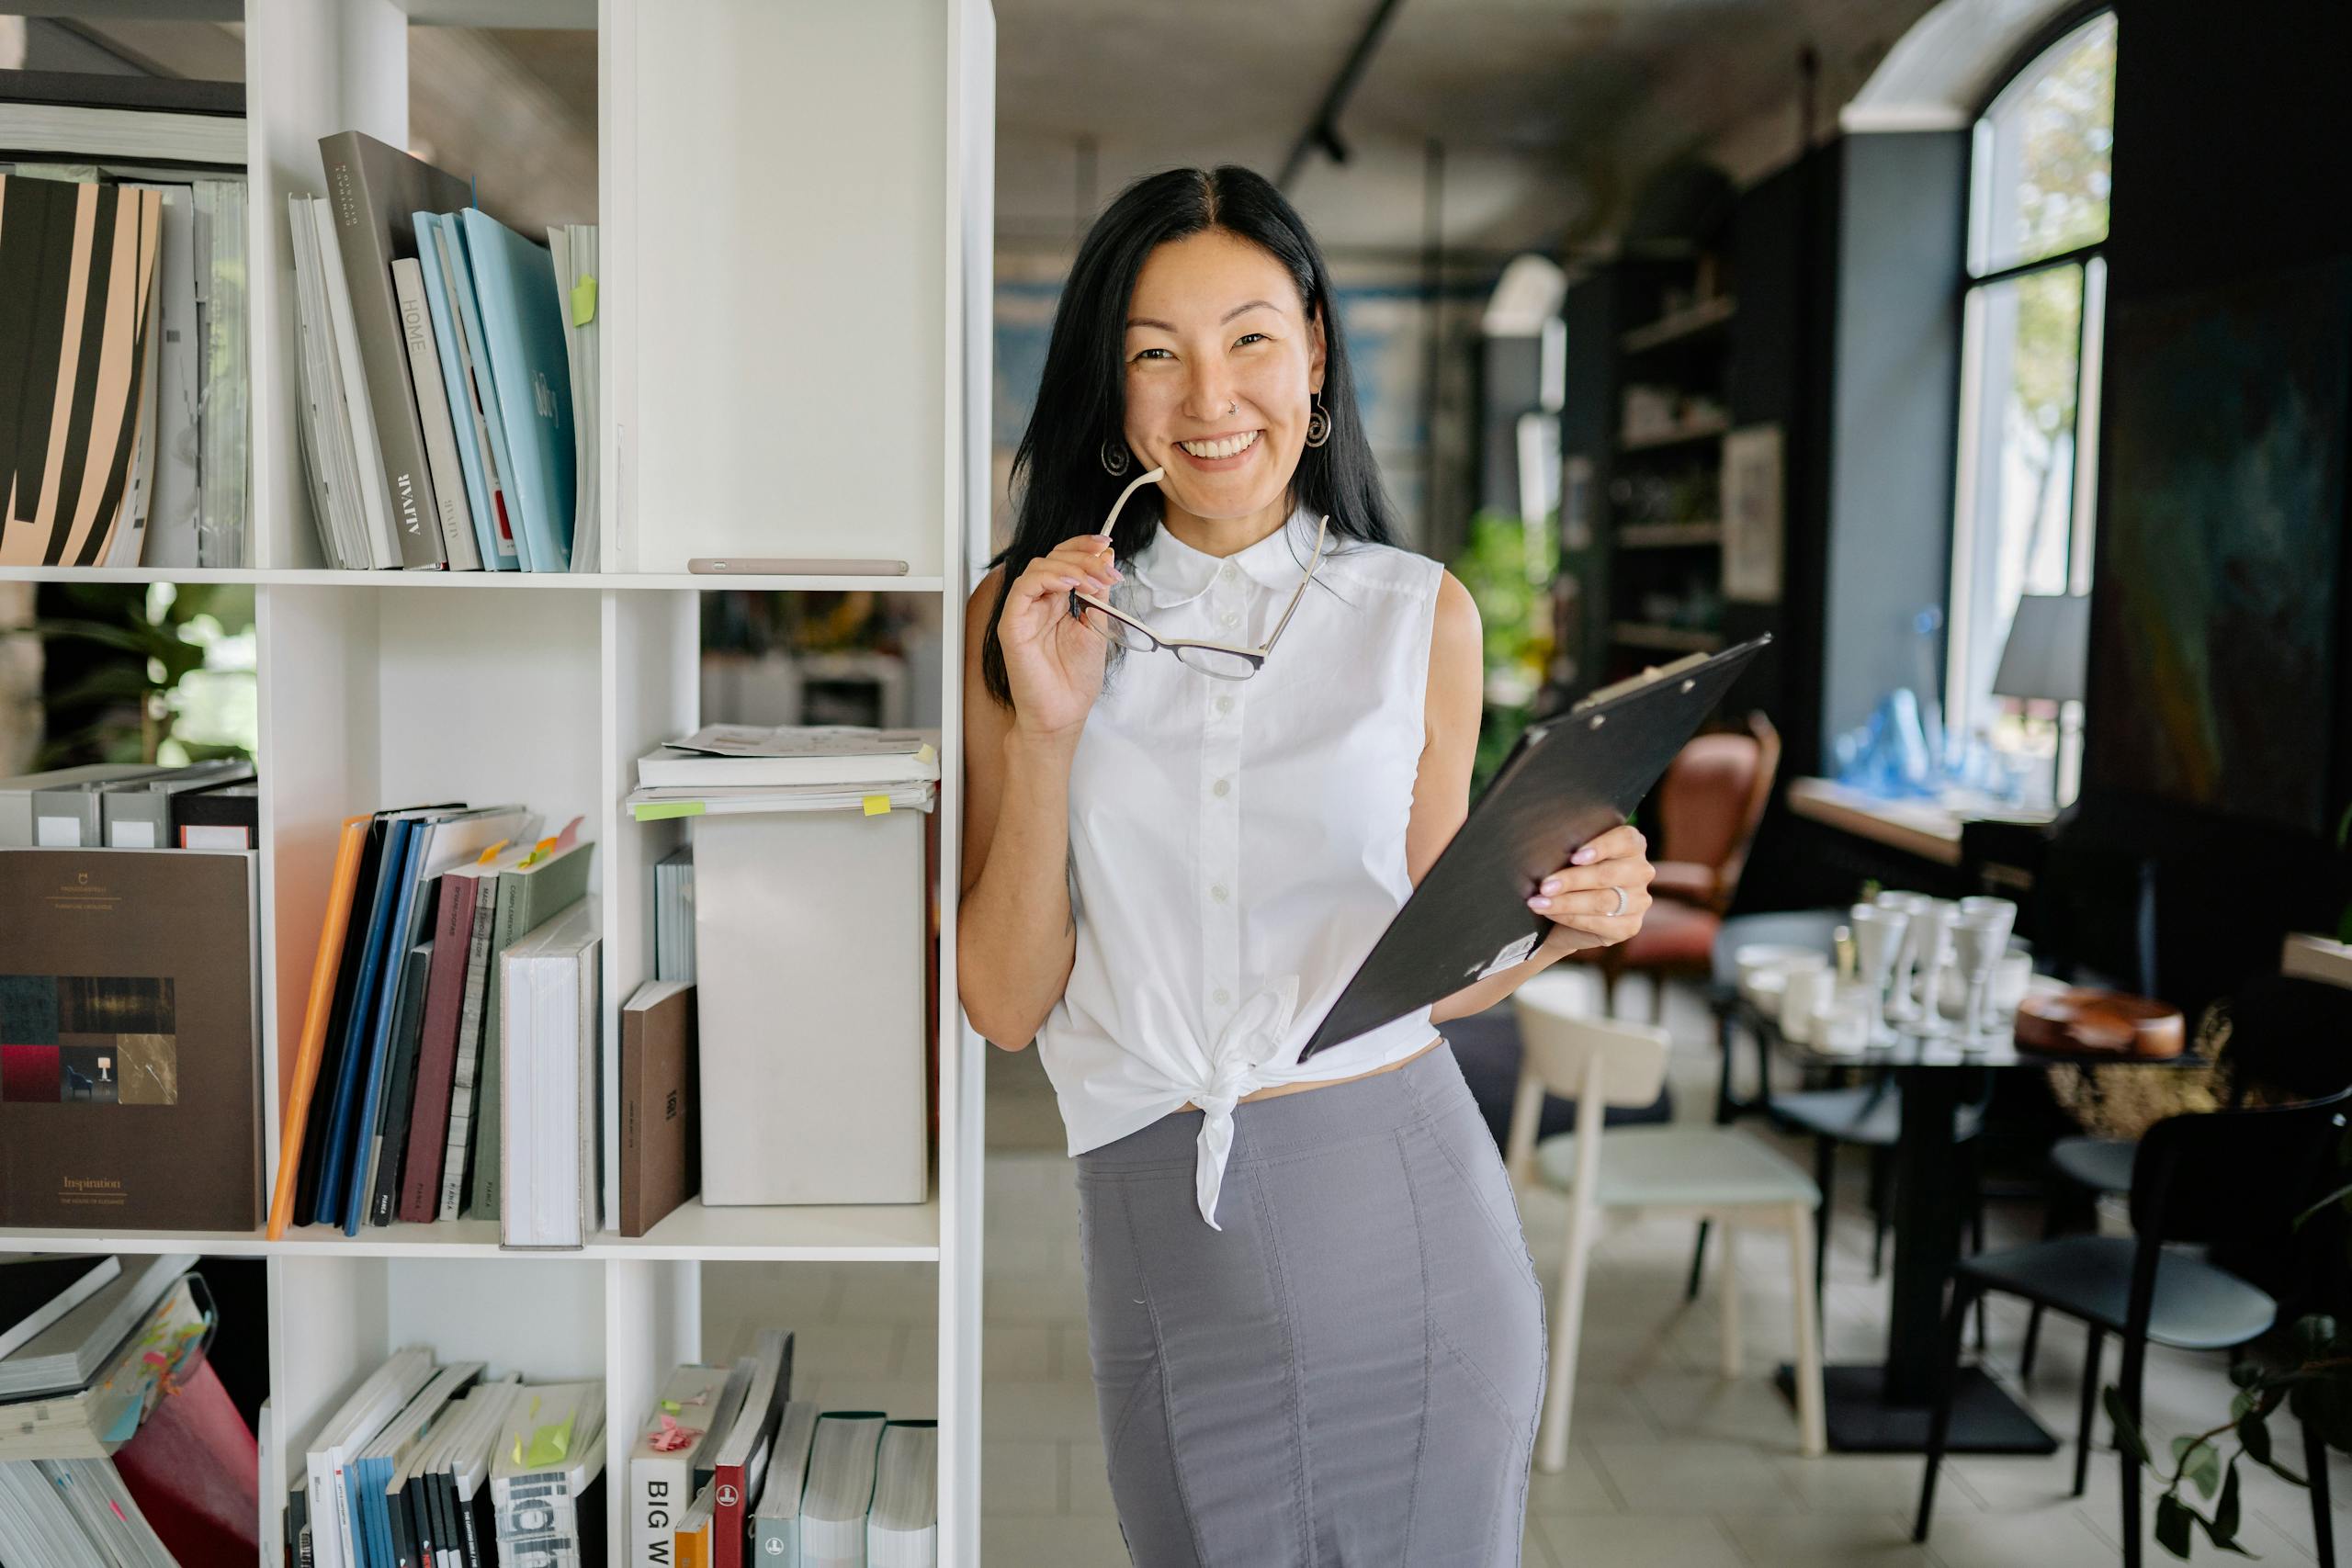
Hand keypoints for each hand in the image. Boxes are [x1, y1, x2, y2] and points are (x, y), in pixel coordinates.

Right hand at [997, 534, 1122, 742]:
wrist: (1063, 714)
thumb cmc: (1076, 680)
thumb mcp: (1097, 626)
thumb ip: (1098, 593)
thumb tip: (1107, 558)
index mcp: (1057, 603)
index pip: (1065, 561)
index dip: (1083, 547)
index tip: (1107, 544)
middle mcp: (1038, 603)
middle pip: (1053, 558)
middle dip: (1083, 556)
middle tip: (1107, 567)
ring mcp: (1024, 611)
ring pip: (1038, 567)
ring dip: (1070, 566)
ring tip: (1093, 580)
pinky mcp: (1012, 623)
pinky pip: (1024, 587)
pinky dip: (1048, 578)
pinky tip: (1070, 582)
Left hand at [1527, 824, 1653, 956]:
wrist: (1566, 916)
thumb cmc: (1568, 873)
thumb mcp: (1570, 855)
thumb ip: (1570, 847)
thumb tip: (1548, 847)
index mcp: (1632, 845)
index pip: (1625, 840)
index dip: (1601, 847)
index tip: (1575, 857)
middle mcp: (1641, 871)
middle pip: (1608, 874)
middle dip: (1572, 880)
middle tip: (1544, 886)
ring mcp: (1639, 901)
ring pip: (1602, 901)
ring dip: (1566, 902)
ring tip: (1539, 902)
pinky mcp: (1630, 926)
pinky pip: (1599, 922)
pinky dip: (1570, 918)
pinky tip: (1550, 913)